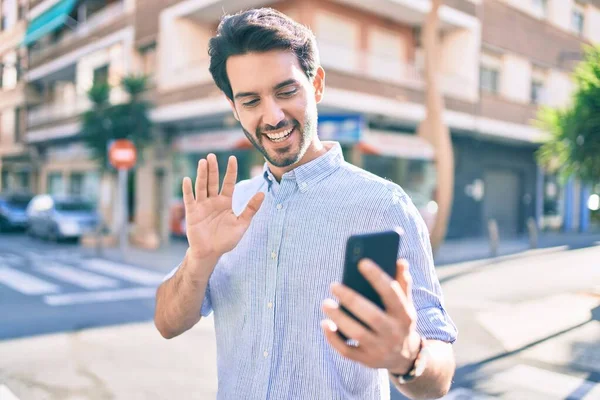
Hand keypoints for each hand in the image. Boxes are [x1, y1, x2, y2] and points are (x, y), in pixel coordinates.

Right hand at [182, 153, 264, 260]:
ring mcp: (202, 206)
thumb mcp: (242, 224)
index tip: (232, 158)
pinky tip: (187, 179)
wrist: (211, 253)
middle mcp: (213, 201)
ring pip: (202, 187)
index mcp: (225, 202)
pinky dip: (188, 190)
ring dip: (202, 175)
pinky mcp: (192, 213)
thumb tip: (262, 194)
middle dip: (213, 169)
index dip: (230, 171)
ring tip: (203, 162)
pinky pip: (189, 199)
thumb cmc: (226, 239)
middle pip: (213, 181)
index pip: (228, 183)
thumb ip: (251, 209)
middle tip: (212, 156)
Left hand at [321, 259, 420, 373]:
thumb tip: (400, 261)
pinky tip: (325, 323)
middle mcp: (394, 333)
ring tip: (325, 303)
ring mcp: (380, 349)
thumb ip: (402, 283)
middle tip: (333, 285)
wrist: (404, 357)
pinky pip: (347, 351)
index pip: (392, 294)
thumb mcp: (405, 304)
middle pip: (372, 316)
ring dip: (339, 318)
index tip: (361, 262)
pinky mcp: (366, 360)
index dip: (378, 277)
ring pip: (357, 334)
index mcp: (404, 315)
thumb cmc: (399, 321)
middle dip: (351, 300)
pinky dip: (333, 338)